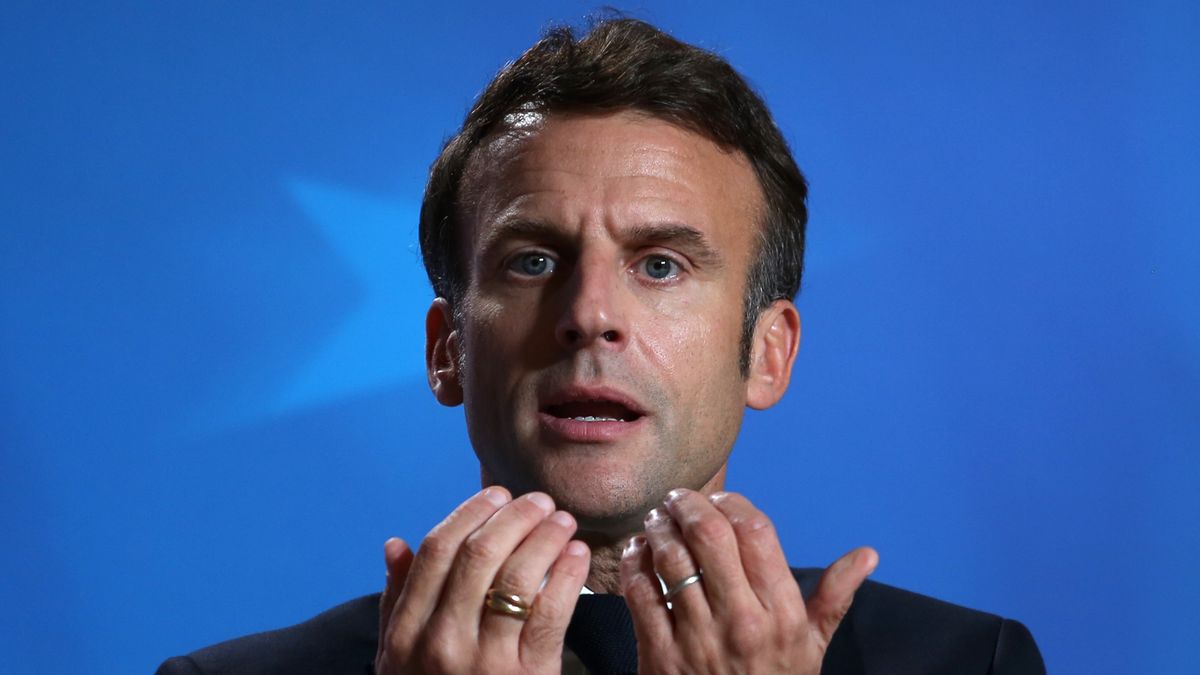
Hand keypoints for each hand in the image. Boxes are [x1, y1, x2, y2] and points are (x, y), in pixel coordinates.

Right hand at [375, 487, 590, 673]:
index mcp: (404, 634)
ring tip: (564, 522)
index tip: (497, 494)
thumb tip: (396, 544)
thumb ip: (397, 602)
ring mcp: (483, 662)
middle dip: (514, 517)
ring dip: (545, 537)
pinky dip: (568, 574)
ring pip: (516, 576)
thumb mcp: (401, 661)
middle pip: (478, 554)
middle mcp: (439, 644)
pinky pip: (552, 611)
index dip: (470, 512)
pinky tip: (578, 554)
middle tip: (540, 501)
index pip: (437, 551)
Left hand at [619, 489, 876, 674]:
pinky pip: (639, 592)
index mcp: (781, 613)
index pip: (756, 532)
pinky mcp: (660, 656)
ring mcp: (697, 638)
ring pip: (670, 558)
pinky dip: (634, 562)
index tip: (720, 499)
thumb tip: (867, 554)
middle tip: (677, 498)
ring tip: (656, 519)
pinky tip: (637, 550)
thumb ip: (834, 596)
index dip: (733, 503)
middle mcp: (741, 620)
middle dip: (688, 505)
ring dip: (658, 528)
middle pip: (709, 535)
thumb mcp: (812, 646)